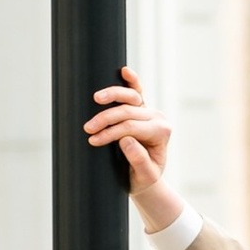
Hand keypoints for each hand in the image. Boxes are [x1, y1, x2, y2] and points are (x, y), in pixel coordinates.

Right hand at [84, 67, 179, 228]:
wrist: (146, 179)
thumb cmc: (144, 178)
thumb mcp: (145, 175)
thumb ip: (138, 159)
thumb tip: (126, 140)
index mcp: (162, 132)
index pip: (131, 127)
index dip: (111, 132)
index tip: (93, 140)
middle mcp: (157, 118)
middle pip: (129, 111)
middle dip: (105, 118)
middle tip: (87, 127)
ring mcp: (149, 111)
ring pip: (131, 96)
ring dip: (112, 95)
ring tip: (95, 98)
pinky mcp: (141, 108)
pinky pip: (137, 90)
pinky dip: (131, 80)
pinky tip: (124, 71)